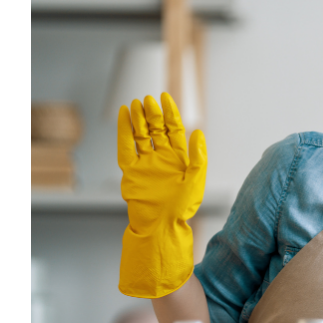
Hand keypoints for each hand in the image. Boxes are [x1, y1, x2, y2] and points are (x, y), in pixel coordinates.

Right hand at [117, 93, 206, 298]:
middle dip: (152, 113)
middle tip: (149, 98)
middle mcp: (161, 159)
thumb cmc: (181, 208)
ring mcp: (145, 164)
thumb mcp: (195, 180)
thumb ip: (198, 156)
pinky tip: (123, 116)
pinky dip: (123, 131)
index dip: (170, 113)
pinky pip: (125, 147)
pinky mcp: (131, 171)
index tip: (165, 97)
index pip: (174, 130)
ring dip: (138, 119)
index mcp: (179, 159)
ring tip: (136, 103)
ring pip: (140, 135)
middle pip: (155, 129)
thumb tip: (199, 133)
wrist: (161, 225)